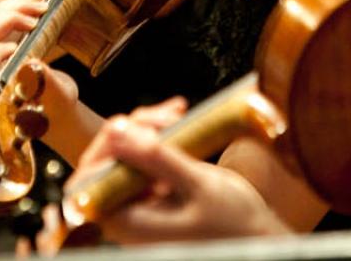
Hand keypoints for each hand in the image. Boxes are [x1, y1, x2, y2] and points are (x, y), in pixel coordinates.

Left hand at [0, 0, 75, 117]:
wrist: (52, 103)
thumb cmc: (53, 106)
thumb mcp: (56, 98)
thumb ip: (46, 85)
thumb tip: (33, 65)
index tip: (23, 47)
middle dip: (8, 19)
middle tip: (39, 12)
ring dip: (12, 7)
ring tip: (39, 1)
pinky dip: (12, 6)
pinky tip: (31, 0)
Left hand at [69, 100, 289, 244]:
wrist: (259, 237)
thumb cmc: (235, 222)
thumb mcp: (198, 185)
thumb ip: (155, 158)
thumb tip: (117, 131)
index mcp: (129, 223)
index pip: (90, 180)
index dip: (106, 145)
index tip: (135, 123)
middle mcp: (128, 217)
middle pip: (105, 163)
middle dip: (131, 130)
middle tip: (166, 115)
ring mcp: (139, 206)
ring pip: (124, 157)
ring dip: (146, 129)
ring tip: (177, 113)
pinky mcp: (152, 195)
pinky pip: (142, 161)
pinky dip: (158, 139)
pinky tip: (177, 121)